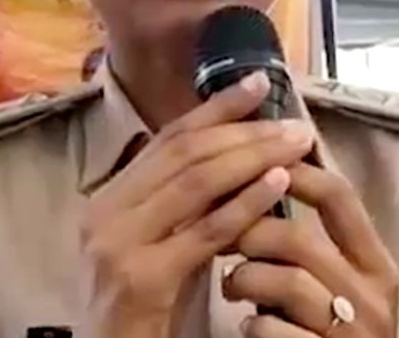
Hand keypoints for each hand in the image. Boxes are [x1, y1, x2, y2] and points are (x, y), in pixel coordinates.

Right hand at [77, 72, 316, 337]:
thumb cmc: (141, 313)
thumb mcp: (158, 247)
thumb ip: (182, 206)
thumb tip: (237, 156)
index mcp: (108, 200)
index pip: (167, 140)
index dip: (215, 108)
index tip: (258, 84)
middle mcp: (105, 213)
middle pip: (183, 153)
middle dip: (242, 129)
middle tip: (292, 120)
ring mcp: (118, 245)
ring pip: (194, 183)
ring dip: (251, 157)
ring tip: (294, 144)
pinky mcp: (141, 279)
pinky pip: (204, 232)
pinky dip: (244, 204)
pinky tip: (277, 186)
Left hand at [223, 163, 398, 336]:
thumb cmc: (327, 328)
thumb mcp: (330, 279)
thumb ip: (306, 239)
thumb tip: (258, 173)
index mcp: (376, 262)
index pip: (338, 196)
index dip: (292, 173)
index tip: (253, 167)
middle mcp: (372, 294)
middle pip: (300, 238)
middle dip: (250, 234)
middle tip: (224, 239)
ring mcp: (351, 331)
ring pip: (286, 281)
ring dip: (244, 278)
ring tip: (232, 285)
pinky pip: (274, 329)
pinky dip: (253, 324)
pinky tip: (248, 326)